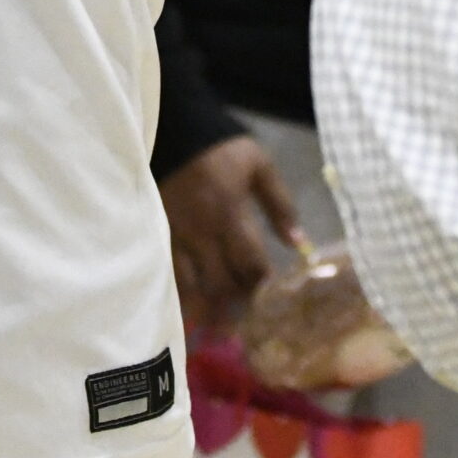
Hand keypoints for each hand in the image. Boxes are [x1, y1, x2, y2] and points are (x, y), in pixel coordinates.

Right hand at [160, 135, 305, 334]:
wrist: (173, 128)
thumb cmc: (220, 147)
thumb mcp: (259, 165)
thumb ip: (280, 204)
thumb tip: (299, 244)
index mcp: (230, 212)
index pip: (250, 263)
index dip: (261, 285)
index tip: (269, 296)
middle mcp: (202, 230)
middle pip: (221, 282)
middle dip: (235, 306)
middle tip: (245, 324)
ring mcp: (176, 235)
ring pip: (192, 286)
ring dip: (207, 309)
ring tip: (218, 329)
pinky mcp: (158, 234)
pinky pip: (169, 274)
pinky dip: (181, 296)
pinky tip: (188, 312)